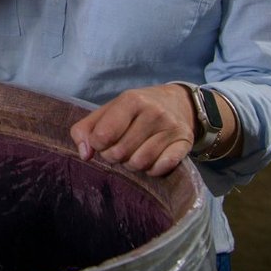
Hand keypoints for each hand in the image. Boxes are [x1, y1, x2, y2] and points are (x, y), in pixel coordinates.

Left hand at [70, 84, 195, 177]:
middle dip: (114, 155)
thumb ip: (85, 129)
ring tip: (134, 153)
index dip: (97, 144)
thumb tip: (84, 155)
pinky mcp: (185, 143)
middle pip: (120, 152)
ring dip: (132, 164)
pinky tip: (151, 159)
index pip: (103, 135)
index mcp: (131, 100)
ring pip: (140, 163)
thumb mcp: (108, 111)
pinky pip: (160, 169)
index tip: (102, 141)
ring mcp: (171, 127)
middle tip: (119, 148)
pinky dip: (151, 170)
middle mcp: (153, 112)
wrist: (177, 103)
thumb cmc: (135, 110)